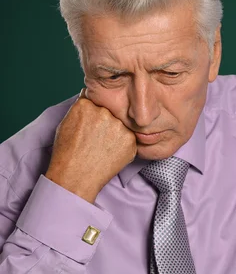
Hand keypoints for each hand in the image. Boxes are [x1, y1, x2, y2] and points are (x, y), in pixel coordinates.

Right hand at [45, 88, 136, 202]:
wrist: (75, 177)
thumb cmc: (67, 152)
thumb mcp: (67, 122)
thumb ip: (82, 107)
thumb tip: (92, 96)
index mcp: (86, 105)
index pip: (97, 100)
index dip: (95, 112)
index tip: (92, 124)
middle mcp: (104, 112)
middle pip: (111, 110)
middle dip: (107, 120)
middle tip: (98, 138)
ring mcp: (119, 127)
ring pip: (122, 124)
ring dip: (116, 132)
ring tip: (103, 147)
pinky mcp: (130, 141)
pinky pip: (130, 137)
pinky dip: (123, 145)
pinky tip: (111, 153)